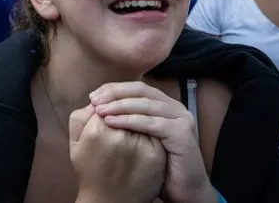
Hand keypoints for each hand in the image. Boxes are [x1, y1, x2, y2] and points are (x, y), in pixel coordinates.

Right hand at [70, 105, 165, 202]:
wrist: (110, 201)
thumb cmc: (90, 170)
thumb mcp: (75, 143)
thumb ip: (80, 117)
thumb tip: (95, 103)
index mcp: (98, 130)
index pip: (106, 104)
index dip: (104, 107)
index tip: (103, 114)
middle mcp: (121, 135)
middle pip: (125, 109)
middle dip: (121, 110)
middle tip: (116, 120)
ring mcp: (142, 145)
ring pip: (141, 118)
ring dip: (136, 118)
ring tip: (129, 130)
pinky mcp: (156, 154)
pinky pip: (153, 132)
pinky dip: (149, 131)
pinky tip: (141, 139)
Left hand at [91, 82, 212, 202]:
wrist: (185, 190)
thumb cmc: (158, 166)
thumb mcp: (139, 138)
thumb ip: (127, 120)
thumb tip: (101, 107)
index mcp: (164, 104)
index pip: (136, 88)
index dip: (113, 88)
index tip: (93, 97)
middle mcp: (174, 107)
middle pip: (141, 91)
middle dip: (114, 93)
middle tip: (94, 101)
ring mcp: (180, 118)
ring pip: (145, 104)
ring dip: (119, 106)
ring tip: (100, 111)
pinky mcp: (182, 133)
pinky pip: (152, 123)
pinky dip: (130, 121)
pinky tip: (112, 123)